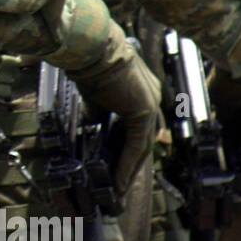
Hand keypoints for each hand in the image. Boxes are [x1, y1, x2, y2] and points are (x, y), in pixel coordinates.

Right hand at [71, 50, 161, 197]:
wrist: (93, 50)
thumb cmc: (89, 64)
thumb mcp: (95, 94)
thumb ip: (99, 111)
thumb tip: (94, 125)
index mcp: (141, 90)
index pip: (137, 127)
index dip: (127, 149)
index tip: (116, 167)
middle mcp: (150, 97)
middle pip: (143, 139)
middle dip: (131, 164)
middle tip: (120, 186)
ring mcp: (150, 103)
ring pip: (142, 145)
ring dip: (129, 170)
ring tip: (117, 190)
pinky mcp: (143, 111)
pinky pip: (136, 144)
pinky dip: (127, 164)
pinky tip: (118, 181)